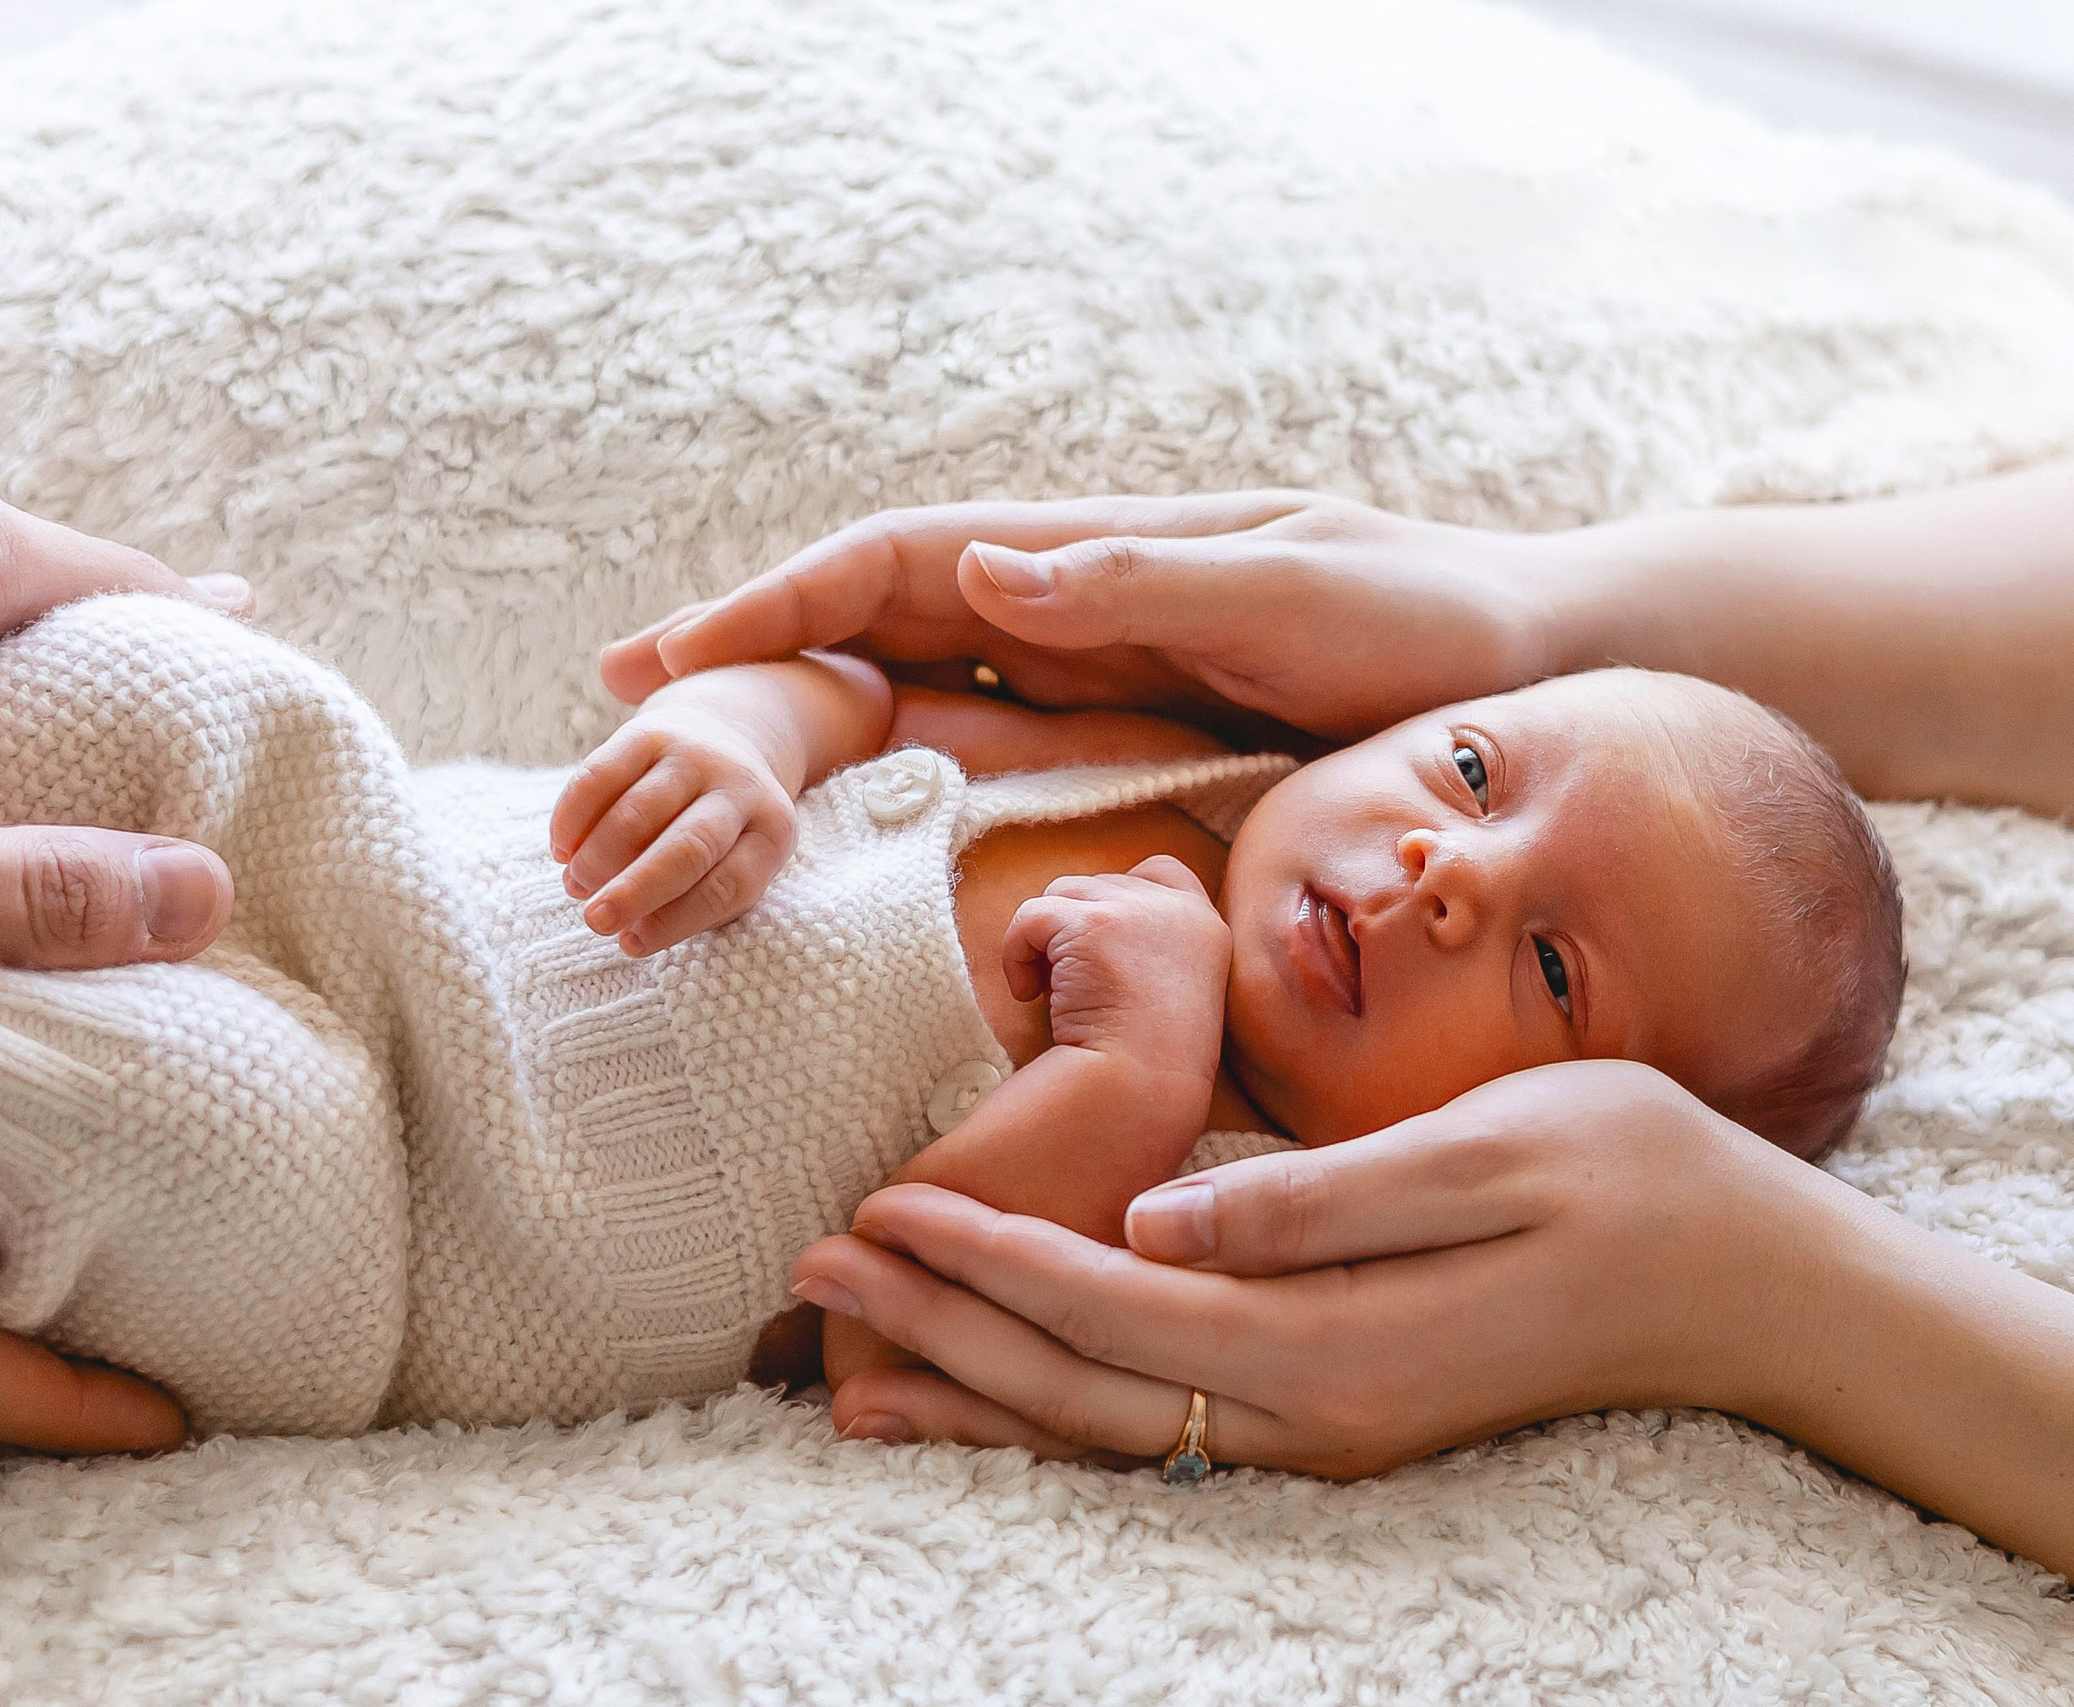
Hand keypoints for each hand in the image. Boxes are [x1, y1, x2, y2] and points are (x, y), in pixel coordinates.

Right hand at [549, 705, 798, 954]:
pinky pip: (603, 775)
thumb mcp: (734, 864)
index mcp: (772, 832)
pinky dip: (574, 816)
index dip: (677, 920)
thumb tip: (628, 933)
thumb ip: (692, 903)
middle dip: (637, 888)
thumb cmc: (724, 832)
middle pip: (690, 846)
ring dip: (598, 856)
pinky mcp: (650, 733)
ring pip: (639, 811)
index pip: (729, 886)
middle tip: (595, 920)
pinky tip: (561, 848)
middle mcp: (739, 788)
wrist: (729, 735)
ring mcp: (694, 755)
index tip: (631, 944)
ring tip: (575, 886)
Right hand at [601, 493, 1561, 740]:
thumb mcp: (1294, 592)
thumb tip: (974, 572)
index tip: (662, 657)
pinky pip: (992, 770)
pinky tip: (848, 840)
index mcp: (1097, 556)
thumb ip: (1138, 583)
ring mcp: (1095, 683)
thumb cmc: (1430, 623)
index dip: (774, 603)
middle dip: (751, 662)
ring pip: (919, 703)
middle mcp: (1075, 612)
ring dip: (805, 733)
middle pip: (877, 630)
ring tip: (688, 789)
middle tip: (615, 714)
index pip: (899, 564)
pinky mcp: (1131, 749)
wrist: (1535, 670)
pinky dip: (905, 793)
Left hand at [788, 1060, 1841, 1470]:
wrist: (1753, 1282)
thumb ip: (1315, 1199)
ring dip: (978, 1389)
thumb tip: (1157, 1221)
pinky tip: (995, 1400)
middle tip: (813, 1277)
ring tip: (852, 1365)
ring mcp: (1327, 1431)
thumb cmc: (1630, 1178)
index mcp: (1338, 1339)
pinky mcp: (1339, 1417)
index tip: (878, 1213)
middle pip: (1082, 1383)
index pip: (1113, 1305)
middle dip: (940, 1331)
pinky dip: (1057, 1417)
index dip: (987, 1261)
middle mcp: (1316, 1412)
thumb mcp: (1486, 1157)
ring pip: (1109, 1428)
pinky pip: (1165, 1432)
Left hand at [1004, 855, 1228, 1093]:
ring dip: (1044, 940)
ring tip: (1049, 992)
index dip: (1120, 894)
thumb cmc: (1149, 1066)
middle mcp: (1177, 908)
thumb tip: (1085, 923)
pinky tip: (1027, 996)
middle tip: (1070, 985)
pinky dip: (1015, 955)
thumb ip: (1152, 950)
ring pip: (1061, 895)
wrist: (1139, 1090)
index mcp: (1207, 928)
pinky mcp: (1090, 923)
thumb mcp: (1176, 995)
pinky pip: (1030, 916)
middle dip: (1074, 927)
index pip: (1163, 870)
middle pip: (1099, 884)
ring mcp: (1134, 911)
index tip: (1098, 943)